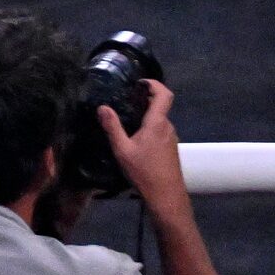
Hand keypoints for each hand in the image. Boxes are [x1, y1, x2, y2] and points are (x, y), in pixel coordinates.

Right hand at [99, 82, 194, 216]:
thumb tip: (102, 107)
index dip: (154, 84)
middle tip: (128, 98)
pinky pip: (160, 130)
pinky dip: (150, 125)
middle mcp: (167, 126)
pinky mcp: (170, 147)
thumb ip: (113, 128)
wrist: (165, 192)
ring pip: (160, 119)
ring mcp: (171, 137)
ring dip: (147, 113)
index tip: (140, 82)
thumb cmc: (143, 170)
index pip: (164, 94)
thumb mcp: (122, 149)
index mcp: (158, 122)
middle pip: (161, 105)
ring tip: (128, 116)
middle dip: (147, 98)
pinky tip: (136, 136)